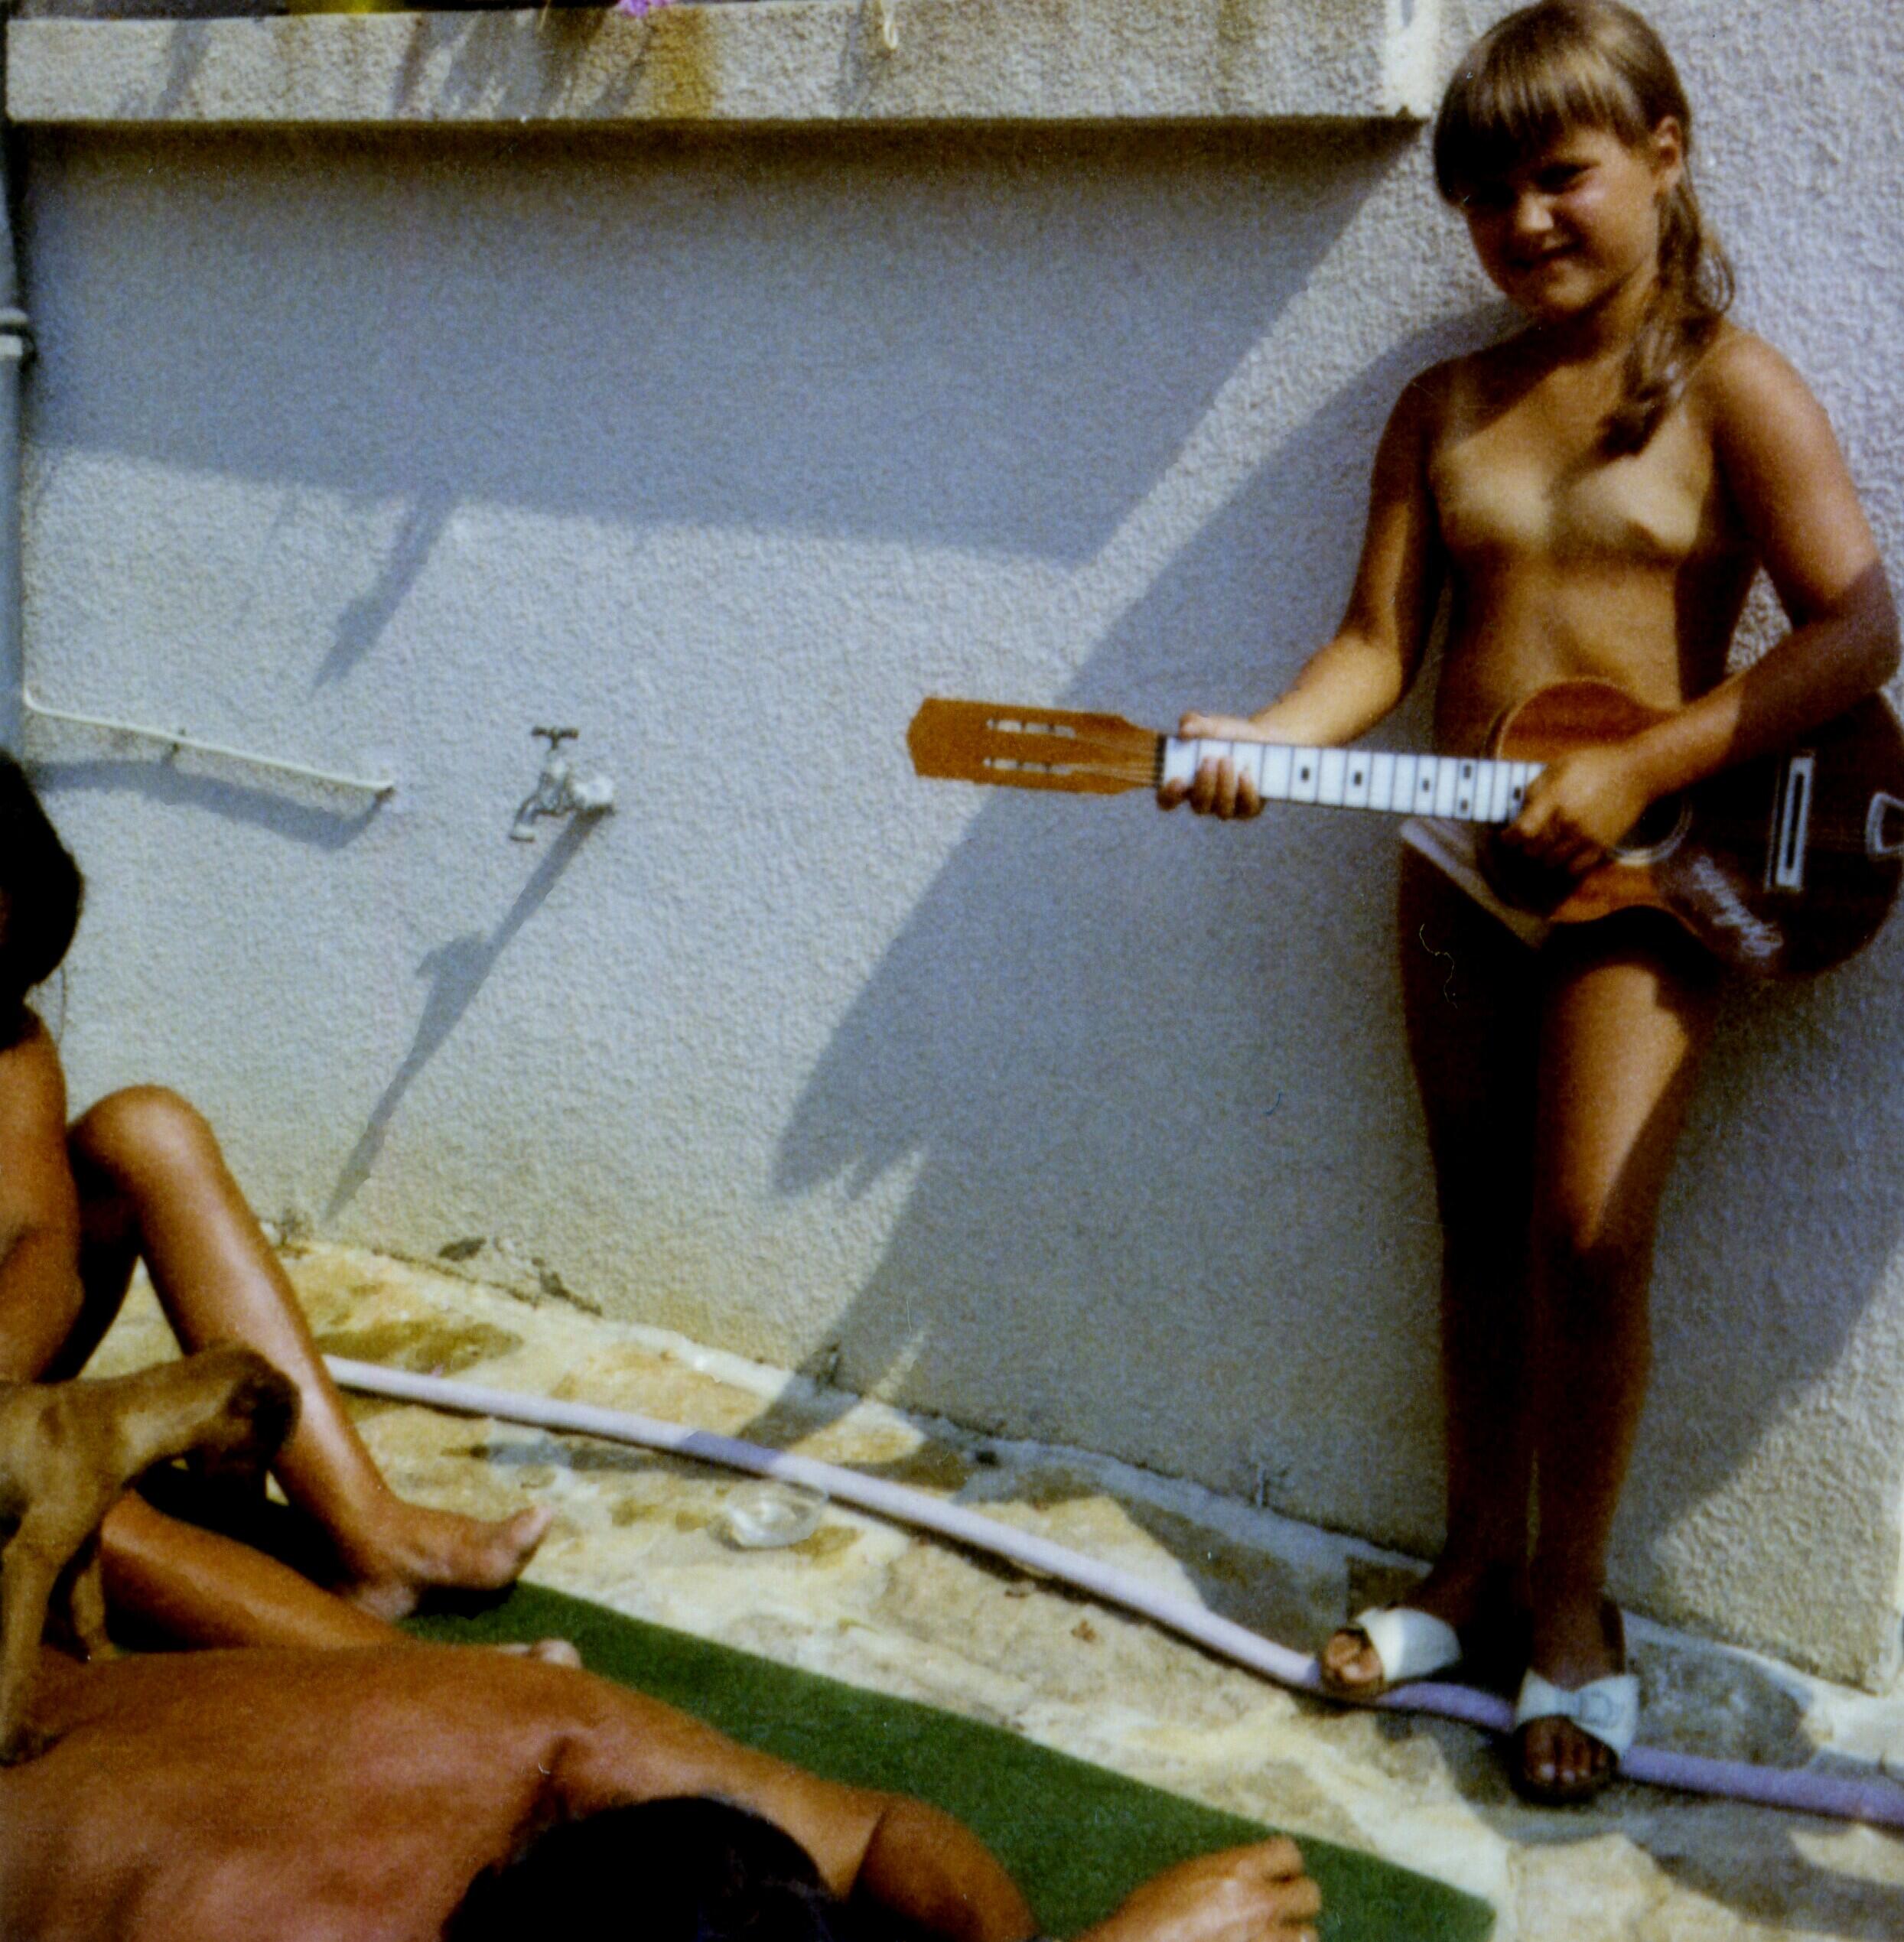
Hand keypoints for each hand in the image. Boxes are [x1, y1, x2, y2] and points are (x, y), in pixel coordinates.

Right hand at [1076, 1839, 1320, 1941]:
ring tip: (1273, 1936)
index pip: (1288, 1852)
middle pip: (1310, 1893)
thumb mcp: (1185, 1875)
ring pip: (1308, 1935)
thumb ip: (1223, 1874)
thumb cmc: (1150, 1913)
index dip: (1285, 1864)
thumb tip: (1238, 1876)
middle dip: (1297, 1901)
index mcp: (1238, 1870)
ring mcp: (1264, 1938)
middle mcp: (1258, 1902)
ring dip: (1293, 1936)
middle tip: (1280, 1909)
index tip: (1276, 1873)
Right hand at [1156, 713, 1275, 820]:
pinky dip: (1246, 792)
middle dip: (1204, 785)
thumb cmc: (1225, 734)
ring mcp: (1227, 807)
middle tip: (1209, 759)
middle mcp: (1204, 800)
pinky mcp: (1249, 808)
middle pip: (1198, 806)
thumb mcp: (1208, 723)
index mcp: (1185, 785)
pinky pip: (1247, 809)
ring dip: (1224, 786)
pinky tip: (1246, 773)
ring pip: (1222, 810)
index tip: (1177, 780)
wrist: (1259, 738)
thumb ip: (1192, 723)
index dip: (1169, 796)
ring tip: (1228, 759)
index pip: (1167, 801)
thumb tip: (1184, 730)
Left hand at [1501, 742, 1656, 876]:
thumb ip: (1535, 789)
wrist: (1635, 774)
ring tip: (1543, 847)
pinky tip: (1561, 855)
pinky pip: (1574, 869)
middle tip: (1525, 840)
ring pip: (1550, 863)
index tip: (1505, 837)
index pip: (1522, 831)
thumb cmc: (1593, 765)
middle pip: (1532, 850)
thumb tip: (1518, 812)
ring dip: (1541, 857)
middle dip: (1524, 847)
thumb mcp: (1557, 767)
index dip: (1508, 839)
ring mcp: (1586, 837)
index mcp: (1555, 799)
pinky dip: (1562, 866)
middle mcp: (1568, 821)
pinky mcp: (1601, 847)